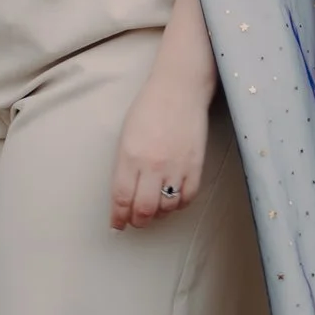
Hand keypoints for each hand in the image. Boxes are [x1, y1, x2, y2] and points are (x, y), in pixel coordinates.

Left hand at [111, 68, 212, 230]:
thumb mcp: (126, 136)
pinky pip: (188, 197)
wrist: (179, 90)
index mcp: (130, 156)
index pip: (122, 197)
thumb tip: (125, 193)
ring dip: (159, 213)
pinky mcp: (196, 165)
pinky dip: (179, 204)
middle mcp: (152, 165)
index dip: (118, 217)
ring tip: (154, 209)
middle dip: (138, 221)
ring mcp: (176, 166)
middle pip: (144, 209)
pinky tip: (173, 200)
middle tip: (136, 221)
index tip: (117, 225)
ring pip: (167, 206)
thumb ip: (125, 165)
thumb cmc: (148, 109)